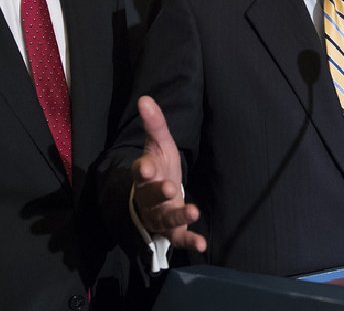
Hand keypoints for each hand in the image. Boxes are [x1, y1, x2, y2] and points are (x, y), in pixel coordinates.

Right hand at [131, 96, 206, 252]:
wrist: (157, 195)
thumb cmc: (159, 168)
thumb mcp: (159, 144)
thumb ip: (154, 123)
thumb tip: (145, 98)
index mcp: (145, 175)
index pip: (141, 172)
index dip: (143, 170)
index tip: (146, 167)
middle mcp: (149, 198)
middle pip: (151, 197)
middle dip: (158, 193)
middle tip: (169, 188)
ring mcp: (159, 216)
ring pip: (165, 219)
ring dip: (178, 217)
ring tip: (193, 212)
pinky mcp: (172, 231)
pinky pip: (178, 238)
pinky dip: (190, 242)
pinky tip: (203, 244)